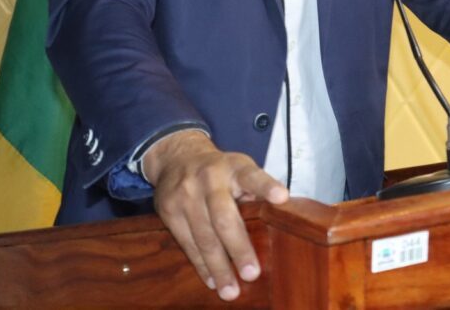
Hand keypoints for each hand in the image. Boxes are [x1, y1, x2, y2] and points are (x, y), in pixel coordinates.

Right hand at [142, 129, 287, 300]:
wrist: (177, 158)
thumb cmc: (220, 170)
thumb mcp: (240, 169)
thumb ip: (256, 191)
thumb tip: (278, 220)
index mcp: (234, 167)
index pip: (253, 176)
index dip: (266, 187)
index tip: (281, 197)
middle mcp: (209, 179)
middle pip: (224, 217)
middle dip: (238, 248)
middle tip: (252, 274)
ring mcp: (186, 194)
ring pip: (203, 236)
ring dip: (218, 266)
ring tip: (231, 290)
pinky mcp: (168, 210)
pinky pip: (187, 242)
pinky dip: (200, 264)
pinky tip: (212, 280)